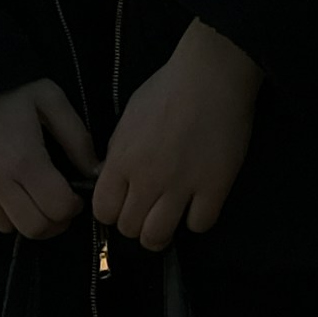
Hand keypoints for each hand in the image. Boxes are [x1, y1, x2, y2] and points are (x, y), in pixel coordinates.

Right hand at [0, 76, 94, 236]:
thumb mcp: (50, 99)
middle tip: (55, 203)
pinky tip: (1, 197)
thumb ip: (78, 138)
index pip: (58, 210)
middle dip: (53, 221)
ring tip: (27, 195)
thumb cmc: (7, 86)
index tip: (72, 195)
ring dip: (23, 217)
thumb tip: (95, 173)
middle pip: (34, 228)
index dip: (73, 207)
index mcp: (25, 160)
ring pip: (6, 226)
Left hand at [93, 18, 259, 250]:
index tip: (122, 205)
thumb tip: (111, 179)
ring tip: (167, 220)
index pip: (103, 210)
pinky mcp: (214, 190)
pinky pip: (199, 226)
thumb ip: (118, 152)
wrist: (209, 79)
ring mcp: (180, 188)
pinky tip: (197, 206)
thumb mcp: (128, 118)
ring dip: (160, 234)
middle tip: (147, 213)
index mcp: (121, 160)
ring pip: (158, 237)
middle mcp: (146, 180)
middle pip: (129, 229)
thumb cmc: (165, 91)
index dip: (111, 212)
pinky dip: (196, 221)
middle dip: (135, 225)